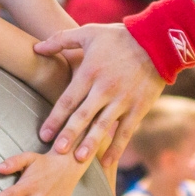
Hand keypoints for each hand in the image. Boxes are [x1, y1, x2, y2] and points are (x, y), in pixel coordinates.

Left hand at [34, 23, 164, 165]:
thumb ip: (60, 40)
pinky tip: (107, 162)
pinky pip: (126, 131)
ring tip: (79, 159)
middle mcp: (105, 88)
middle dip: (69, 134)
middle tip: (56, 151)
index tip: (44, 134)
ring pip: (103, 126)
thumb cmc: (119, 37)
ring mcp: (123, 100)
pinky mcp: (139, 107)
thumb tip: (36, 48)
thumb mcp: (88, 33)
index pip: (68, 100)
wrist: (158, 41)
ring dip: (91, 144)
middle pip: (83, 115)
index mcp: (90, 72)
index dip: (55, 118)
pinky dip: (117, 147)